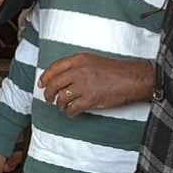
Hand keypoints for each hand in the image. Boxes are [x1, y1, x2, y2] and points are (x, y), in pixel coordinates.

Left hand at [40, 53, 154, 117]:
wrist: (131, 78)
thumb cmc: (114, 70)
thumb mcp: (92, 60)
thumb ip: (76, 66)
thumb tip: (60, 78)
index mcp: (79, 59)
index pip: (54, 68)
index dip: (45, 77)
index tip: (41, 84)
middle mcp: (79, 71)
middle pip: (54, 84)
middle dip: (48, 94)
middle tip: (48, 99)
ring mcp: (84, 85)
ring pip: (62, 97)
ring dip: (59, 104)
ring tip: (62, 106)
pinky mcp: (90, 99)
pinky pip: (72, 108)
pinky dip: (69, 112)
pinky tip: (71, 112)